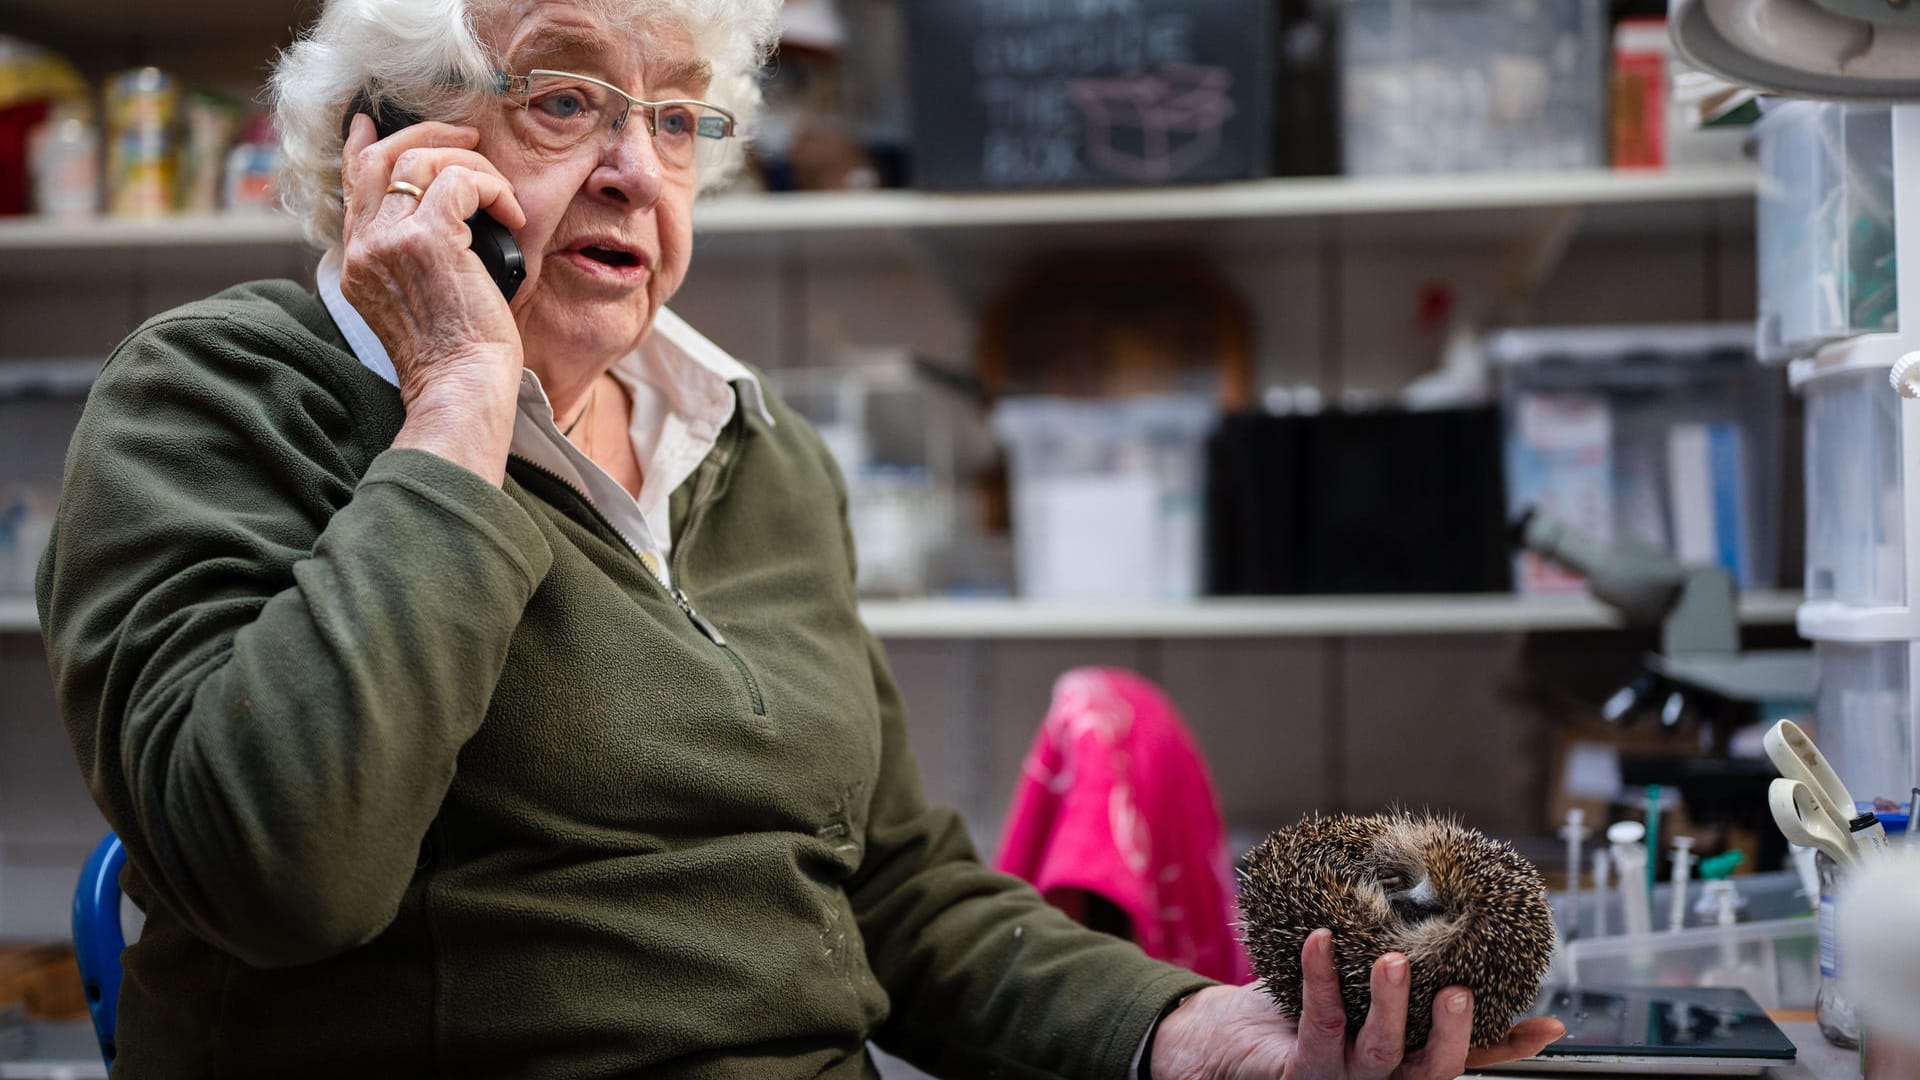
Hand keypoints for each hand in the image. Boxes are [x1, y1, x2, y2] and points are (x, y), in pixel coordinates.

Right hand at [338, 113, 529, 481]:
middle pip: (379, 159)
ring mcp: (391, 241)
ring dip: (470, 163)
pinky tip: (512, 215)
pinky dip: (493, 187)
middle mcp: (365, 248)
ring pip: (420, 161)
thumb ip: (412, 260)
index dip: (364, 145)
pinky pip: (461, 181)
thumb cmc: (456, 358)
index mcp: (358, 263)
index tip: (374, 124)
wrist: (460, 389)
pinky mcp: (429, 240)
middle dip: (427, 137)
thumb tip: (450, 218)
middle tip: (467, 137)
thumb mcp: (419, 303)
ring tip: (499, 190)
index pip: (351, 184)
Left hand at [1150, 929, 1564, 1078]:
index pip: (1467, 1058)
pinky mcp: (1298, 1070)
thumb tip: (1429, 921)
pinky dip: (1321, 976)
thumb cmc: (1290, 1009)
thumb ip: (1393, 969)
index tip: (1550, 1027)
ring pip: (1379, 1053)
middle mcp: (1380, 1078)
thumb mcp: (1352, 987)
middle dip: (1453, 1034)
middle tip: (1458, 990)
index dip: (1509, 1046)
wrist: (1219, 1038)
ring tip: (1393, 961)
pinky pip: (1318, 1021)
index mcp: (1402, 1059)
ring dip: (1390, 1005)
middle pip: (1433, 1072)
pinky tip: (1321, 939)